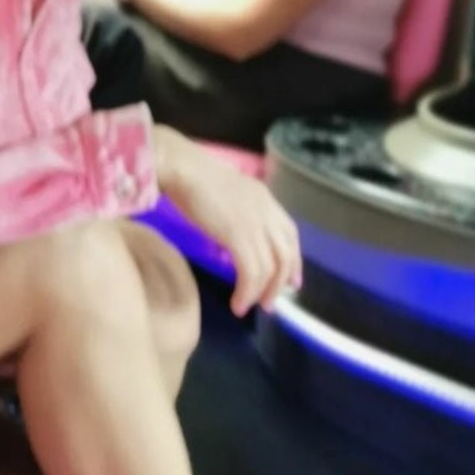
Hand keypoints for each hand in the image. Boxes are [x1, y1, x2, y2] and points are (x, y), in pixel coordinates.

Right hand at [154, 126, 301, 316]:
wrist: (181, 167)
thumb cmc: (191, 176)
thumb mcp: (226, 194)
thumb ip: (237, 212)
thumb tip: (232, 235)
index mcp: (264, 198)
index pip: (290, 233)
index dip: (293, 259)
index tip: (291, 281)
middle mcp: (267, 211)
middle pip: (286, 254)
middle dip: (280, 282)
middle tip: (269, 302)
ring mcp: (255, 223)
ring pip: (270, 268)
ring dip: (262, 292)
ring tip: (249, 306)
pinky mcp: (239, 236)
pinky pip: (251, 272)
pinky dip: (247, 292)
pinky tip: (237, 302)